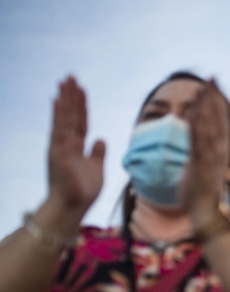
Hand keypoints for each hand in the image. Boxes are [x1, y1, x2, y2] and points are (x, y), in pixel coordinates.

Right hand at [46, 77, 105, 217]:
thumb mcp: (96, 167)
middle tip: (71, 76)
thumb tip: (101, 139)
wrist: (73, 206)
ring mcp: (61, 146)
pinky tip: (58, 98)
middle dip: (72, 96)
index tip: (81, 89)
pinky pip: (59, 128)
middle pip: (71, 115)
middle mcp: (66, 143)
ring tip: (65, 81)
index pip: (80, 121)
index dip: (81, 106)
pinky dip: (59, 113)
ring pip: (64, 117)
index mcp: (76, 147)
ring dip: (65, 98)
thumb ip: (97, 153)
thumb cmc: (83, 191)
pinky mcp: (58, 151)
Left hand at [181, 79, 229, 225]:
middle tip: (212, 79)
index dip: (218, 104)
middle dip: (214, 99)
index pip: (220, 122)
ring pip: (209, 127)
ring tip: (203, 89)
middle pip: (217, 120)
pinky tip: (194, 111)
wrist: (208, 214)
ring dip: (207, 107)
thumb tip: (197, 143)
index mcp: (220, 151)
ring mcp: (210, 158)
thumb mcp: (201, 167)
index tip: (215, 87)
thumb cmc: (203, 193)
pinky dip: (197, 126)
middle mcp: (218, 152)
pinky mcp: (200, 165)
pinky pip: (198, 141)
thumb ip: (200, 152)